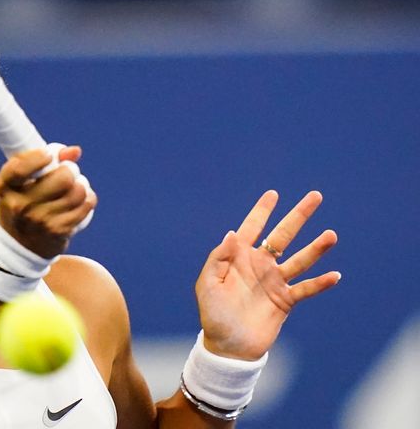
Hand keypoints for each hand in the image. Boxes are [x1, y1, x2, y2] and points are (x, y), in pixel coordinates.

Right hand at [0, 145, 96, 258]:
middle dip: (70, 170)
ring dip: (81, 186)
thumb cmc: (23, 202)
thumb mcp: (21, 181)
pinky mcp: (58, 230)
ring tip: (73, 188)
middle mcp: (20, 205)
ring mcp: (39, 220)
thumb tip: (75, 151)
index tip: (48, 156)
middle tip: (68, 173)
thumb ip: (43, 160)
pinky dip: (87, 199)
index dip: (38, 158)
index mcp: (6, 186)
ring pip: (78, 191)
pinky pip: (85, 205)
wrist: (19, 244)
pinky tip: (80, 200)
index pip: (20, 168)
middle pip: (63, 178)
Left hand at [195, 190, 339, 360]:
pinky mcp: (285, 300)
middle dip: (298, 216)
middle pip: (283, 235)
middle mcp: (260, 265)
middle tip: (315, 196)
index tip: (273, 194)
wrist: (228, 346)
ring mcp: (275, 281)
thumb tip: (233, 233)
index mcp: (239, 258)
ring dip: (315, 248)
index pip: (251, 228)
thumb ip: (219, 258)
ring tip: (331, 236)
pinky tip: (334, 275)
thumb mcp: (207, 284)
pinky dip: (319, 283)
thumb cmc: (213, 314)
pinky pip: (305, 289)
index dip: (261, 211)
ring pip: (299, 259)